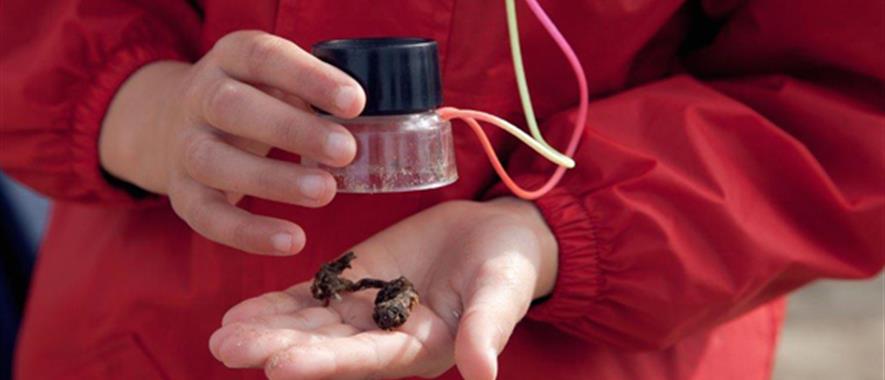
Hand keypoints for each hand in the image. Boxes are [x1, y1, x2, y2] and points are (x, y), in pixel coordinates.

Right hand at [99, 30, 365, 254]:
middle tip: (346, 150)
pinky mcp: (182, 194)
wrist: (171, 124)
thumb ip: (315, 92)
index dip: (309, 78)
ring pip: (216, 162)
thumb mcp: (275, 79)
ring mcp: (185, 147)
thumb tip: (374, 120)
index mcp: (230, 58)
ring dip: (273, 180)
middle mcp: (199, 98)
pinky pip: (209, 216)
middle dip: (292, 130)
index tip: (355, 101)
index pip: (264, 57)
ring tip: (326, 191)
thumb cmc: (253, 99)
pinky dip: (250, 233)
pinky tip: (293, 241)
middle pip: (232, 107)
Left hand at [209, 198, 558, 379]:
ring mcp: (365, 310)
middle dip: (275, 347)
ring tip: (222, 334)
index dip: (323, 363)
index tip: (278, 365)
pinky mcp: (355, 281)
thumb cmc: (507, 268)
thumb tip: (483, 374)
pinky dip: (277, 304)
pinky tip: (240, 311)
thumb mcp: (502, 294)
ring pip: (309, 324)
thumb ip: (486, 330)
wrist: (495, 236)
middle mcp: (383, 338)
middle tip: (226, 347)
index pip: (364, 361)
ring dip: (266, 328)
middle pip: (323, 346)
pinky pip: (310, 297)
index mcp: (419, 349)